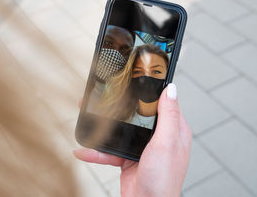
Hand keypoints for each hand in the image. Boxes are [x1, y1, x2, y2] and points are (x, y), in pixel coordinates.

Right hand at [73, 83, 191, 196]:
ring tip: (87, 118)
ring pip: (120, 131)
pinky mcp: (127, 158)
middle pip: (136, 114)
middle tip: (104, 96)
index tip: (137, 77)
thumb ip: (168, 116)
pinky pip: (110, 150)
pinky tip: (83, 151)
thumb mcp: (167, 142)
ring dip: (102, 129)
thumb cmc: (164, 179)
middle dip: (118, 107)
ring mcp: (141, 147)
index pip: (162, 102)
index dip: (150, 90)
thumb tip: (171, 89)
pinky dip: (96, 152)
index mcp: (173, 129)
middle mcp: (158, 137)